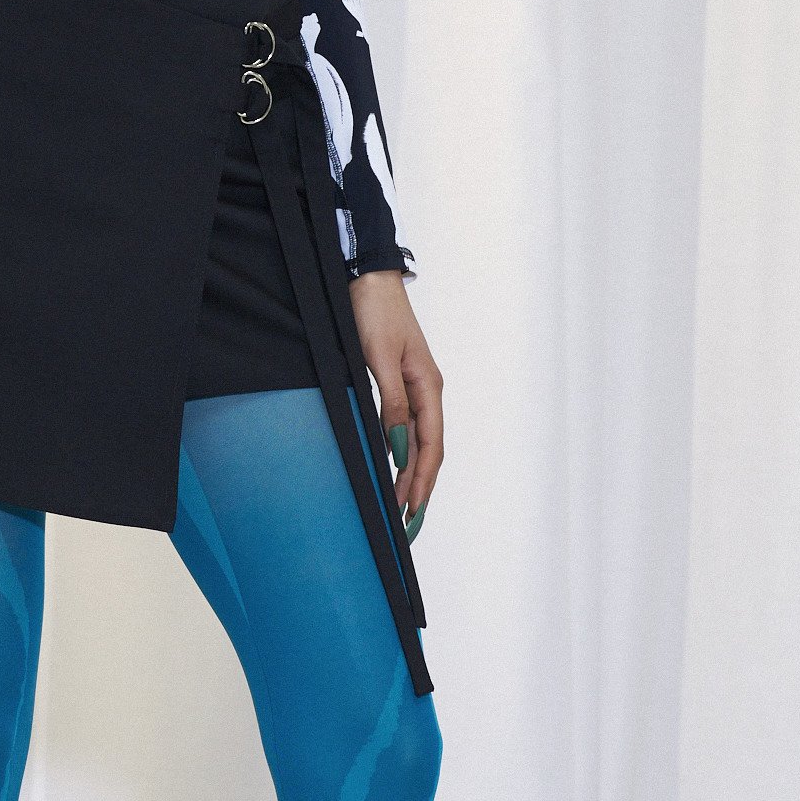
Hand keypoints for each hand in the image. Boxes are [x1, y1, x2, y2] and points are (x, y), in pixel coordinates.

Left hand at [349, 271, 442, 534]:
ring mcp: (415, 387)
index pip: (430, 445)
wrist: (369, 279)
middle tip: (409, 520)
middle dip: (421, 485)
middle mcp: (427, 391)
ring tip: (403, 503)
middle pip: (428, 449)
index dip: (422, 479)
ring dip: (411, 472)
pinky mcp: (399, 382)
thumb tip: (397, 442)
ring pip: (417, 440)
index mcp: (428, 387)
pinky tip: (394, 465)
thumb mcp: (380, 357)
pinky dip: (401, 450)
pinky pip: (405, 425)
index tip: (413, 508)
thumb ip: (392, 401)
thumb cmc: (376, 312)